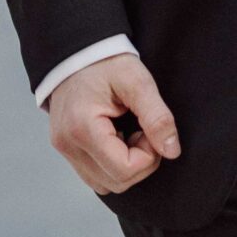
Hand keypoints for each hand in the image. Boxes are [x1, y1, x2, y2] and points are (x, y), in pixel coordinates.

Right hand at [47, 53, 179, 196]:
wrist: (76, 52)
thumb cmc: (106, 62)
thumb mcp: (137, 81)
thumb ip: (157, 117)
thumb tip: (172, 151)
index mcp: (82, 128)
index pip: (125, 170)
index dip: (148, 155)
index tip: (148, 129)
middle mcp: (67, 144)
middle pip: (116, 183)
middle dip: (139, 162)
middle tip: (142, 131)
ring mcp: (64, 149)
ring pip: (105, 185)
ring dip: (125, 167)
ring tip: (128, 134)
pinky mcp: (65, 149)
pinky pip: (94, 175)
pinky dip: (111, 165)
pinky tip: (116, 139)